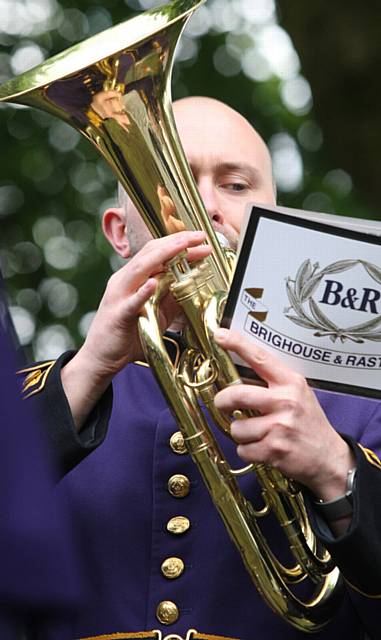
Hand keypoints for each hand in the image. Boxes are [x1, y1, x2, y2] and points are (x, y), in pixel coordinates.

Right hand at [61, 231, 210, 428]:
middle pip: (150, 254)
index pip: (157, 253)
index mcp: (133, 278)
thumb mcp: (156, 312)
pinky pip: (131, 301)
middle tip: (199, 236)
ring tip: (183, 247)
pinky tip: (154, 283)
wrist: (101, 358)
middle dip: (176, 242)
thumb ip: (171, 297)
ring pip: (140, 269)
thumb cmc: (128, 334)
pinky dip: (143, 291)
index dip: (179, 244)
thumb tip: (194, 283)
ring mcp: (119, 296)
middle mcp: (124, 281)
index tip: (200, 240)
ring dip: (164, 256)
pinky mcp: (118, 315)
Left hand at [213, 328, 354, 500]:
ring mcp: (280, 427)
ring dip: (241, 433)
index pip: (260, 357)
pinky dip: (248, 451)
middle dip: (222, 401)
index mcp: (291, 383)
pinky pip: (243, 449)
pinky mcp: (274, 450)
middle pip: (236, 394)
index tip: (220, 335)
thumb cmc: (309, 423)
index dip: (237, 344)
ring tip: (256, 433)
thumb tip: (237, 373)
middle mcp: (286, 401)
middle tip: (223, 404)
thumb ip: (273, 383)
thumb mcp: (299, 393)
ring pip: (236, 427)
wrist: (329, 458)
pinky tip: (262, 448)